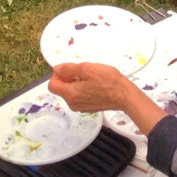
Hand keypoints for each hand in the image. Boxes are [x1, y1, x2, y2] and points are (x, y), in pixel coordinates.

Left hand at [49, 62, 167, 134]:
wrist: (123, 95)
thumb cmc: (108, 81)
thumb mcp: (87, 69)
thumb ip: (69, 69)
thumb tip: (56, 69)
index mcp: (70, 94)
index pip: (52, 85)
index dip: (58, 74)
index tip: (70, 69)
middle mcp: (72, 103)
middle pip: (61, 89)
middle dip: (68, 78)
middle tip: (83, 71)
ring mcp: (80, 107)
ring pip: (70, 92)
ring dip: (76, 83)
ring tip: (91, 77)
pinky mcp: (88, 107)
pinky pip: (79, 96)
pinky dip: (83, 88)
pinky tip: (95, 84)